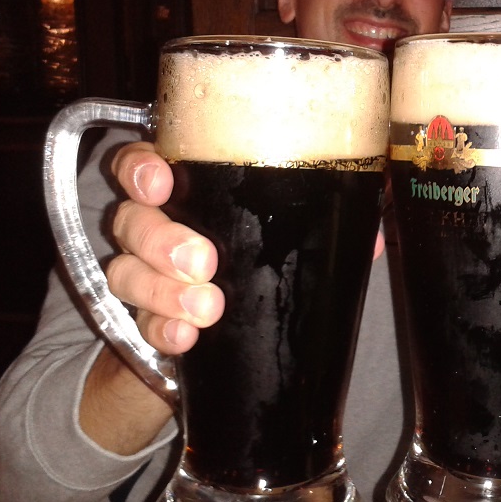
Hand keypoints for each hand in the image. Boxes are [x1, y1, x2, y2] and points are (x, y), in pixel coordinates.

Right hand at [106, 141, 386, 354]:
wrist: (239, 333)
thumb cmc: (268, 256)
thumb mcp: (300, 234)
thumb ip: (331, 222)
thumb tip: (375, 238)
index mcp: (190, 187)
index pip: (140, 161)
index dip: (140, 168)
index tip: (162, 183)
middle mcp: (157, 223)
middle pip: (131, 218)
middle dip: (162, 240)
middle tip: (204, 264)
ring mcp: (145, 272)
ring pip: (125, 271)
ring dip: (162, 291)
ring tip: (207, 309)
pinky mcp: (145, 318)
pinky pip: (137, 323)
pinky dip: (160, 331)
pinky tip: (186, 340)